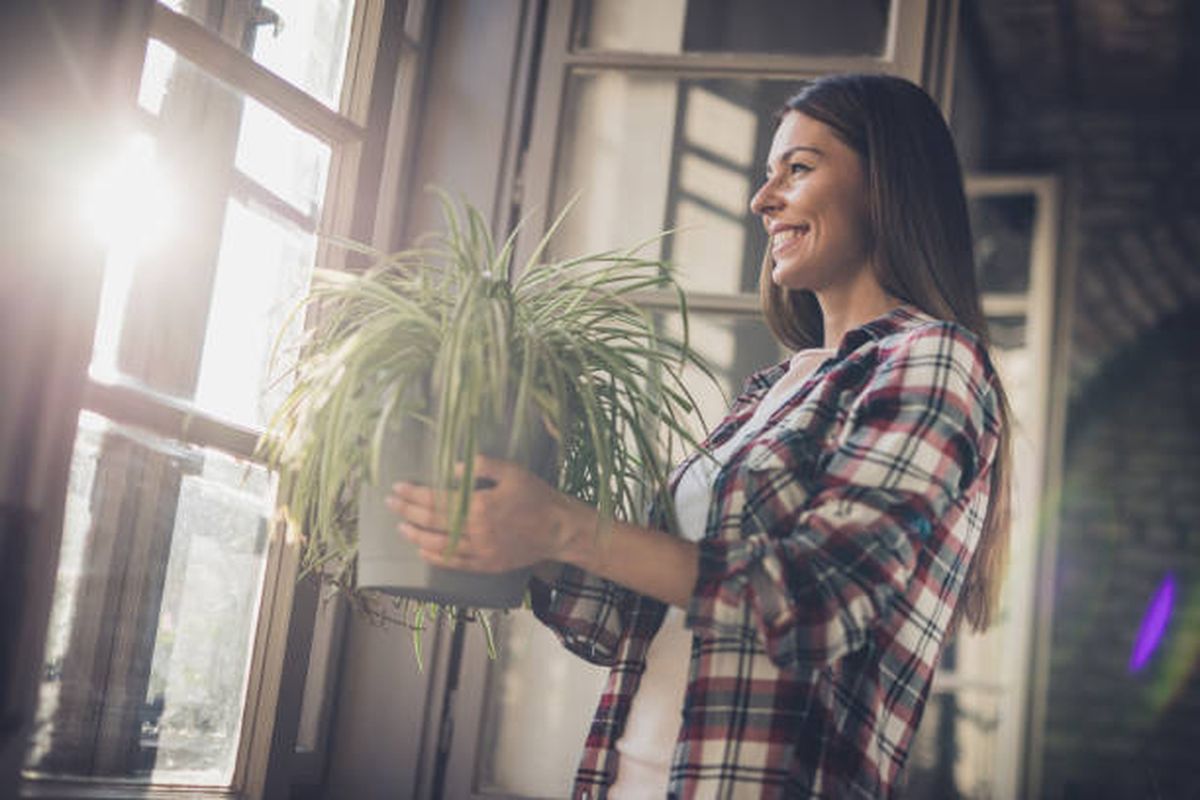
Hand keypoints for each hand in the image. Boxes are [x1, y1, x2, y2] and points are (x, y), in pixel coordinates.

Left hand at [385, 455, 587, 572]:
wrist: (560, 529)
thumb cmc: (537, 496)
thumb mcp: (512, 471)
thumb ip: (481, 466)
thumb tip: (450, 469)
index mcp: (481, 505)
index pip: (437, 499)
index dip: (414, 494)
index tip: (397, 487)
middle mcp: (477, 530)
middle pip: (432, 522)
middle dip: (407, 511)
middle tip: (390, 503)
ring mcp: (481, 551)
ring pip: (439, 545)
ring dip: (416, 536)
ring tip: (401, 527)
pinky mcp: (487, 565)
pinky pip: (455, 564)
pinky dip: (436, 558)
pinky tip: (423, 551)